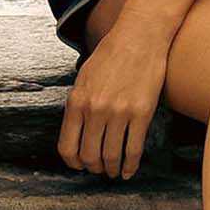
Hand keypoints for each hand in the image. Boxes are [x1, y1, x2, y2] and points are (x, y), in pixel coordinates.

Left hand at [59, 22, 171, 179]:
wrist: (139, 37)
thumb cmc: (111, 54)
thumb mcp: (83, 78)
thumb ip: (78, 105)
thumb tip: (77, 132)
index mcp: (77, 102)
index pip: (67, 146)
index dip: (73, 162)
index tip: (79, 165)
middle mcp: (95, 110)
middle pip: (89, 155)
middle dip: (94, 168)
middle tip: (99, 169)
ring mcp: (119, 113)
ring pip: (111, 156)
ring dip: (111, 169)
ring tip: (114, 172)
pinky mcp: (142, 113)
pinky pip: (134, 149)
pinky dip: (130, 165)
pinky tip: (128, 170)